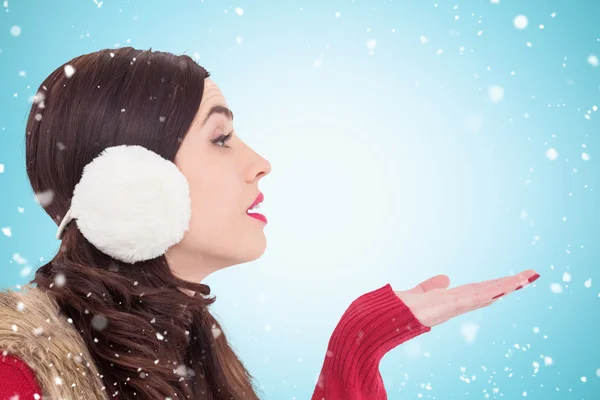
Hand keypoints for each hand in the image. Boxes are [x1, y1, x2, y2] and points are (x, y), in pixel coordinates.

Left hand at [395, 270, 539, 326]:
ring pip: (487, 294)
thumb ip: (431, 286)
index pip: (480, 290)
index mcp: (452, 300)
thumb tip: (445, 278)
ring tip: (527, 277)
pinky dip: (490, 292)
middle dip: (510, 284)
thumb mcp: (421, 292)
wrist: (388, 316)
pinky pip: (474, 298)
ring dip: (507, 286)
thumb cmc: (401, 308)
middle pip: (489, 291)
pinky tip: (504, 287)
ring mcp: (455, 307)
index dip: (497, 285)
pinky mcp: (450, 307)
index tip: (515, 279)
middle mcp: (457, 305)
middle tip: (531, 275)